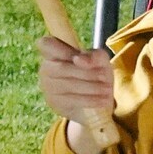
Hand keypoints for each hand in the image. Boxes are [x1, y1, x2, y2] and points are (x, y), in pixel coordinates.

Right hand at [37, 34, 115, 153]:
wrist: (92, 109)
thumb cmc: (95, 78)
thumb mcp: (100, 64)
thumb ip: (94, 57)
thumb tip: (81, 60)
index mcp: (52, 54)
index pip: (47, 44)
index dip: (61, 50)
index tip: (79, 60)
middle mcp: (46, 71)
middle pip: (69, 67)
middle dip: (91, 74)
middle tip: (105, 80)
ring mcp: (49, 88)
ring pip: (73, 84)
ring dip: (95, 88)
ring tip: (106, 91)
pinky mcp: (55, 104)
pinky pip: (74, 101)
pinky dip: (92, 101)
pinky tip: (101, 102)